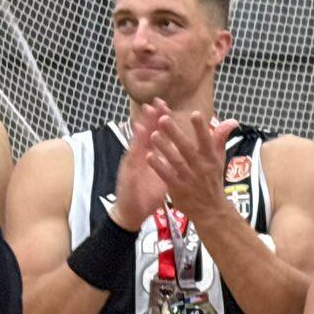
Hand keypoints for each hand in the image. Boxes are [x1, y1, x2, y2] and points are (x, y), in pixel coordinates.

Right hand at [109, 104, 168, 229]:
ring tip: (148, 110)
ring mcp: (133, 161)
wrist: (133, 212)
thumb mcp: (165, 177)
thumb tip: (184, 153)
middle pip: (147, 133)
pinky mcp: (128, 170)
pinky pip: (132, 154)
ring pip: (139, 140)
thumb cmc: (148, 194)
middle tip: (159, 101)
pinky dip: (136, 142)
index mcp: (151, 156)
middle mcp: (141, 156)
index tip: (170, 106)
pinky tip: (138, 131)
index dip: (162, 121)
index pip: (157, 135)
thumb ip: (173, 163)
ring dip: (143, 124)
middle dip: (153, 117)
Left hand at [148, 106, 240, 219]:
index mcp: (211, 158)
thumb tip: (233, 121)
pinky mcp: (178, 189)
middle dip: (176, 134)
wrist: (211, 210)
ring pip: (175, 161)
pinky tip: (150, 156)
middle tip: (163, 119)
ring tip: (153, 135)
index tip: (195, 114)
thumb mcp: (220, 160)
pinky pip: (167, 176)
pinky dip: (159, 166)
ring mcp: (189, 178)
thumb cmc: (213, 180)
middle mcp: (201, 167)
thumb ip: (221, 139)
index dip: (201, 128)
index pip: (207, 140)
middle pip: (187, 148)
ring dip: (164, 148)